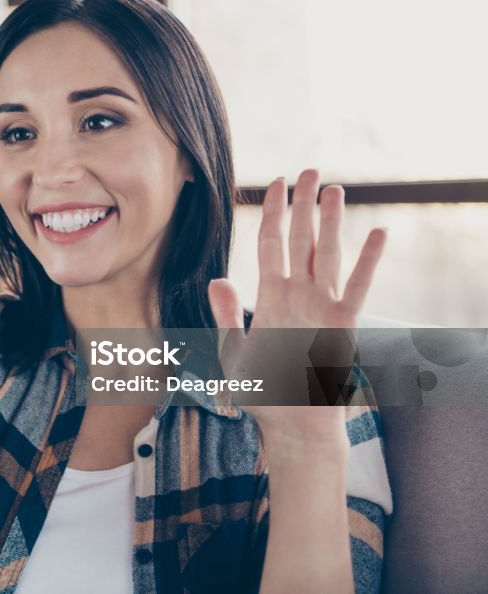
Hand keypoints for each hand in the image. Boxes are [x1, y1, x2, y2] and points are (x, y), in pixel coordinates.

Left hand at [206, 169, 386, 449]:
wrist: (290, 425)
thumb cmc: (262, 391)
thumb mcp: (233, 350)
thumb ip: (226, 313)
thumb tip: (217, 277)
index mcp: (270, 295)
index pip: (269, 242)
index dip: (271, 212)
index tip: (274, 182)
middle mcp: (297, 294)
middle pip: (300, 238)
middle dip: (302, 204)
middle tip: (308, 169)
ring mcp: (322, 306)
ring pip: (327, 253)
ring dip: (330, 220)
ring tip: (333, 188)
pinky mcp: (343, 324)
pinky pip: (356, 286)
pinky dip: (367, 260)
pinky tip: (377, 232)